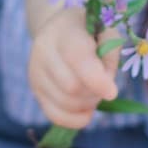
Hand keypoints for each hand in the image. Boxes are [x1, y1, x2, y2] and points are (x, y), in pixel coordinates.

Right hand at [29, 9, 116, 130]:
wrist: (61, 31)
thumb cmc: (90, 32)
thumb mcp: (107, 32)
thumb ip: (110, 54)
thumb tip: (104, 84)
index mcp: (64, 29)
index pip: (77, 58)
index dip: (96, 79)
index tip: (112, 92)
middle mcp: (43, 49)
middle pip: (72, 86)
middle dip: (95, 92)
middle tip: (104, 84)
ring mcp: (35, 71)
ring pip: (66, 103)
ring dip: (88, 104)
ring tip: (93, 90)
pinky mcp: (35, 90)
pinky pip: (56, 116)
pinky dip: (76, 119)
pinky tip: (86, 109)